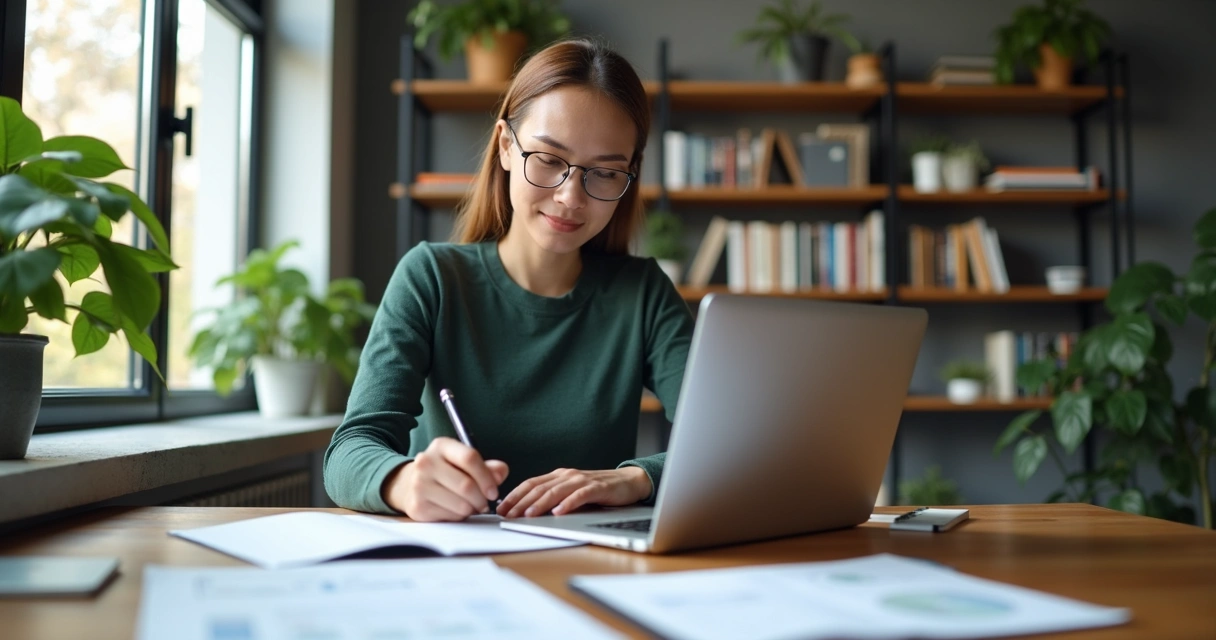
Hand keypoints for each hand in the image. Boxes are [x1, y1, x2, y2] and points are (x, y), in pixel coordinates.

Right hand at [381, 437, 508, 521]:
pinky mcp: (417, 506)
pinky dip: (459, 517)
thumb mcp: (463, 462)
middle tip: (484, 503)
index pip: (470, 458)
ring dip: (472, 509)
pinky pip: (450, 517)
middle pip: (466, 485)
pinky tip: (455, 510)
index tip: (494, 491)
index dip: (487, 477)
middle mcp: (426, 462)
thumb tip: (501, 471)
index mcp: (441, 446)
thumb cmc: (444, 472)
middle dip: (481, 499)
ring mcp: (419, 485)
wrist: (409, 484)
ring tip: (470, 506)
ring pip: (461, 504)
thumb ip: (486, 466)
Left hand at [497, 467, 651, 517]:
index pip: (531, 484)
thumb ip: (554, 498)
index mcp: (558, 476)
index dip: (514, 495)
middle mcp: (567, 475)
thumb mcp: (572, 492)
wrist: (629, 482)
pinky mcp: (597, 488)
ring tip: (528, 515)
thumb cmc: (598, 490)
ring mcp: (582, 480)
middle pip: (539, 488)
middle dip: (521, 502)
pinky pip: (580, 495)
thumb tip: (529, 512)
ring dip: (540, 503)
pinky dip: (568, 504)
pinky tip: (559, 513)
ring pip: (556, 491)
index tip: (500, 509)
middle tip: (508, 515)